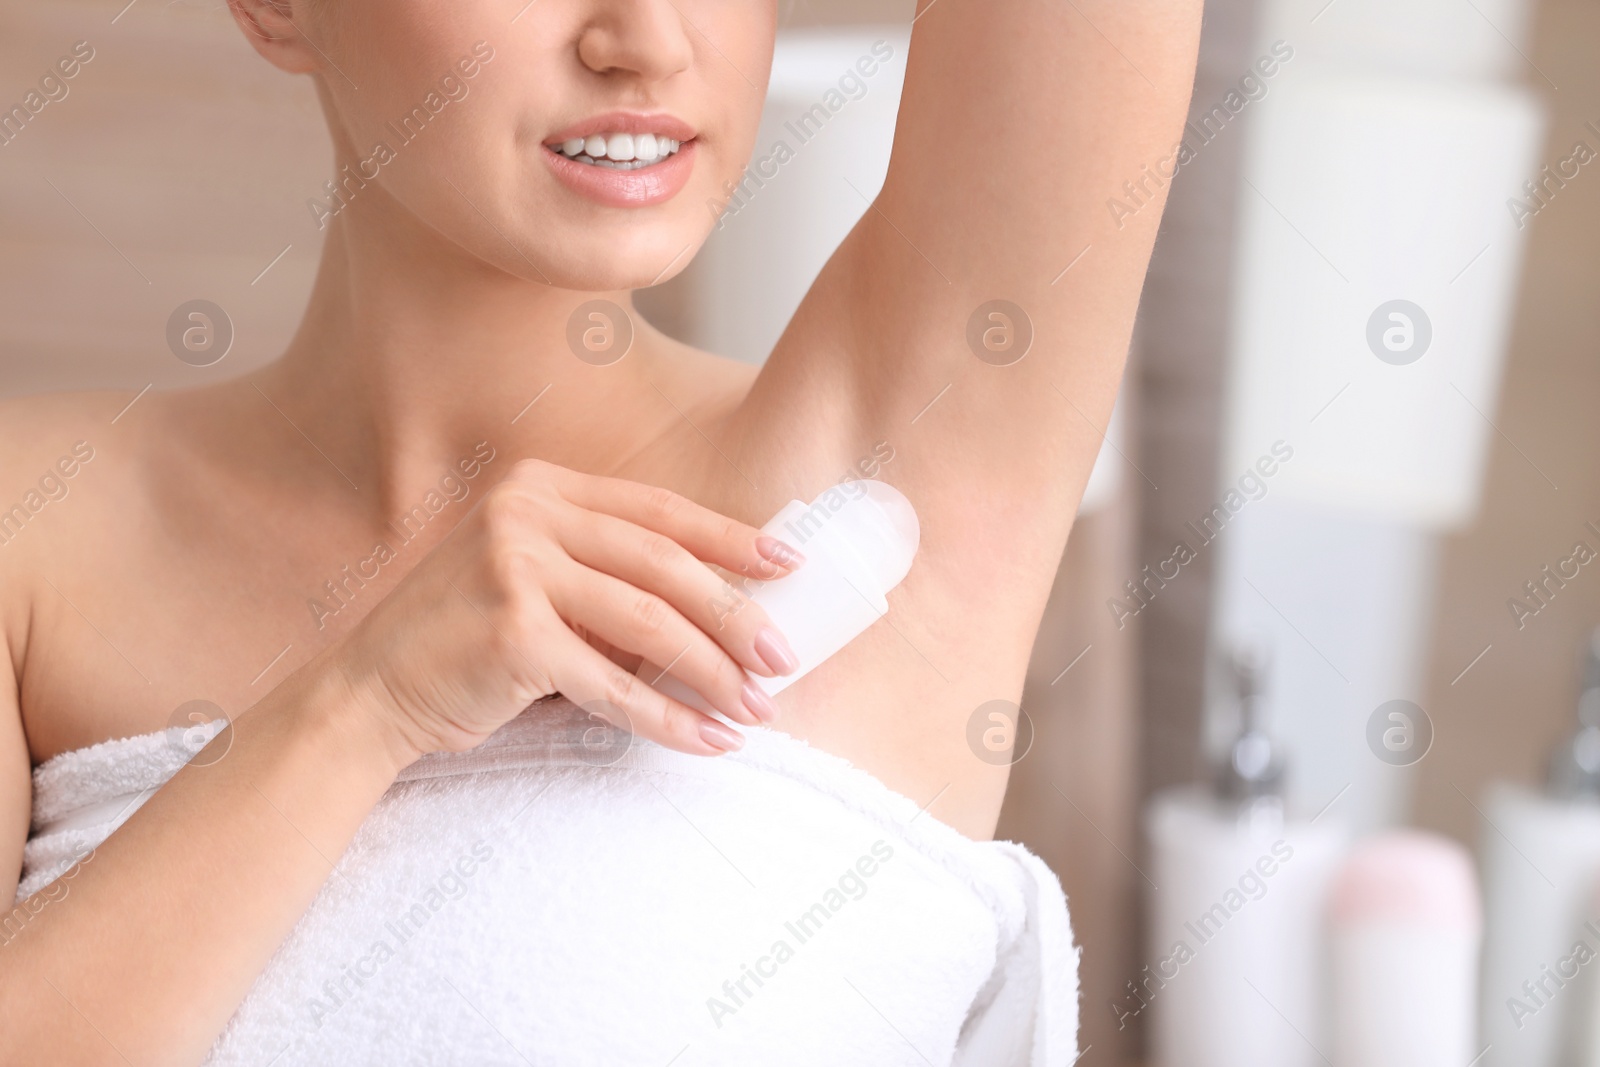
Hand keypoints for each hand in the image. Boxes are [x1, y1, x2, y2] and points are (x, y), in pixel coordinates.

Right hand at [330, 458, 803, 760]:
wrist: (368, 693)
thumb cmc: (464, 641)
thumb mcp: (532, 580)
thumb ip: (603, 573)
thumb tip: (721, 605)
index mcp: (539, 487)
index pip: (656, 510)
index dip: (730, 537)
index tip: (788, 565)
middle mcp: (525, 514)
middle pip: (663, 564)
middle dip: (735, 614)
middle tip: (783, 658)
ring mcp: (514, 569)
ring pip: (648, 622)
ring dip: (712, 672)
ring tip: (756, 709)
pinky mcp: (511, 633)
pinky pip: (612, 682)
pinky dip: (666, 717)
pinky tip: (705, 740)